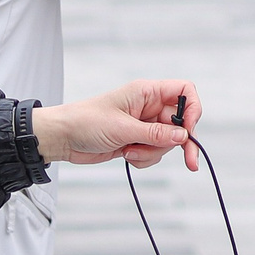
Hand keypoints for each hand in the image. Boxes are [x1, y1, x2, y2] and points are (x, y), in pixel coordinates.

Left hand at [32, 79, 200, 169]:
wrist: (62, 138)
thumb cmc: (86, 122)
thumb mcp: (122, 128)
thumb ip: (155, 133)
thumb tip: (184, 136)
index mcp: (147, 92)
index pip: (184, 92)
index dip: (192, 110)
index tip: (189, 131)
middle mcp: (149, 106)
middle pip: (180, 123)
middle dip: (179, 143)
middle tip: (190, 162)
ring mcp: (144, 125)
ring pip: (167, 142)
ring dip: (152, 152)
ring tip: (129, 152)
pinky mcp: (137, 141)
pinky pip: (154, 153)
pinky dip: (143, 159)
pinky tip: (125, 155)